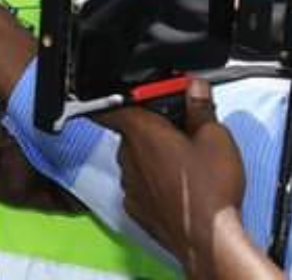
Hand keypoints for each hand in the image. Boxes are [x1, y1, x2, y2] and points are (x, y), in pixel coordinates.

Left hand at [106, 79, 248, 277]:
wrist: (208, 239)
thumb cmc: (209, 190)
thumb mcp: (215, 138)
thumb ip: (200, 108)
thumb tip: (193, 87)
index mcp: (140, 131)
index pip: (111, 105)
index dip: (120, 98)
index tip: (133, 97)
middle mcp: (126, 155)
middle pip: (132, 132)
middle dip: (152, 130)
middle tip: (180, 133)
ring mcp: (128, 183)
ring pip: (136, 160)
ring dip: (153, 158)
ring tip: (185, 165)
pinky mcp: (135, 207)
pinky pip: (140, 186)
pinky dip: (154, 184)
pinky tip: (178, 188)